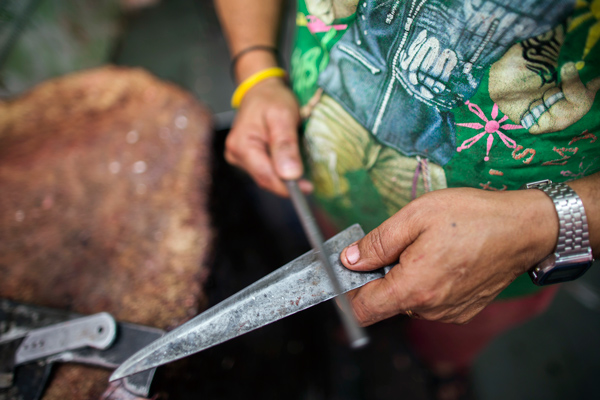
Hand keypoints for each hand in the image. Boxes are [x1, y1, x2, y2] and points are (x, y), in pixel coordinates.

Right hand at [225, 77, 310, 195]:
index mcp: (241, 145)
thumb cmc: (272, 98)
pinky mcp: (245, 158)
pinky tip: (288, 163)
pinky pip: (264, 170)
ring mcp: (238, 157)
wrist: (262, 89)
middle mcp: (235, 154)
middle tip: (309, 182)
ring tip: (300, 167)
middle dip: (287, 183)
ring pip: (265, 176)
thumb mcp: (283, 117)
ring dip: (283, 177)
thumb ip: (285, 146)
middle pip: (264, 178)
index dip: (287, 187)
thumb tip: (290, 175)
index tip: (307, 188)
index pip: (265, 176)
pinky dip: (278, 170)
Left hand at [339, 188, 557, 324]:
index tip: (347, 275)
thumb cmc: (472, 217)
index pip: (364, 310)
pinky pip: (430, 300)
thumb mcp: (415, 217)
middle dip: (381, 276)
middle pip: (386, 302)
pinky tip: (443, 258)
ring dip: (406, 277)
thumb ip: (378, 243)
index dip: (348, 294)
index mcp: (414, 288)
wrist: (524, 228)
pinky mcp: (463, 309)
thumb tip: (350, 260)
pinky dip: (426, 282)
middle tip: (397, 244)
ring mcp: (449, 312)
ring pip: (408, 300)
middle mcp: (430, 309)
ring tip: (427, 247)